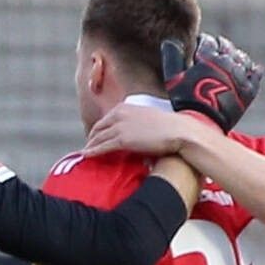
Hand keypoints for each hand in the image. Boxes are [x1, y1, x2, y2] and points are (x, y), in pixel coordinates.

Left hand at [82, 96, 210, 162]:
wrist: (179, 131)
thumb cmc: (169, 127)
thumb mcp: (148, 118)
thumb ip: (136, 122)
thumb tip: (134, 132)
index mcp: (125, 107)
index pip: (105, 120)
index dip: (98, 130)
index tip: (95, 138)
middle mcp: (119, 114)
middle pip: (98, 128)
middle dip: (92, 139)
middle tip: (88, 148)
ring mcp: (120, 127)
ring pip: (98, 138)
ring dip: (90, 147)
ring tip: (85, 155)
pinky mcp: (122, 140)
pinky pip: (102, 147)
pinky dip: (92, 152)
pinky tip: (86, 157)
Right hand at [160, 33, 264, 133]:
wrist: (204, 122)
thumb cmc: (186, 100)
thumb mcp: (174, 78)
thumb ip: (172, 58)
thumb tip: (170, 41)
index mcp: (209, 58)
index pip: (208, 41)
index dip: (204, 40)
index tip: (200, 42)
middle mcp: (227, 63)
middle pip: (227, 47)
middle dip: (220, 45)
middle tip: (216, 46)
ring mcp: (240, 76)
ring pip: (242, 58)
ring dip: (236, 56)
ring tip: (231, 58)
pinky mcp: (249, 90)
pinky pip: (256, 75)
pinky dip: (254, 70)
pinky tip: (252, 69)